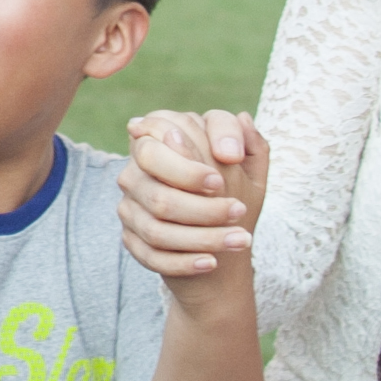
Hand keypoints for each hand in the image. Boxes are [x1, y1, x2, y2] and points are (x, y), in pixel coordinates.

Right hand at [120, 110, 268, 289]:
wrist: (220, 248)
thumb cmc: (233, 195)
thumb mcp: (249, 169)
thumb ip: (247, 141)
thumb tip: (242, 118)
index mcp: (163, 141)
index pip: (162, 140)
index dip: (191, 164)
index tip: (223, 179)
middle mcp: (139, 171)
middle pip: (158, 191)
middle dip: (200, 205)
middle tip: (237, 210)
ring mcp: (131, 206)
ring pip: (157, 227)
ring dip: (202, 236)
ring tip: (239, 240)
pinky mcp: (131, 239)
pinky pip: (151, 254)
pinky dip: (183, 262)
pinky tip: (211, 261)